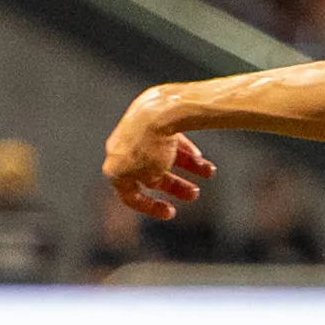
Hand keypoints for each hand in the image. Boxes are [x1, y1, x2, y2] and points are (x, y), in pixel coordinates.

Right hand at [103, 89, 217, 220]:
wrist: (158, 111)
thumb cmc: (151, 147)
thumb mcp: (150, 175)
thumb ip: (150, 181)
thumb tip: (154, 178)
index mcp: (114, 167)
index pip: (129, 194)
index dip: (150, 207)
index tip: (171, 213)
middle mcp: (121, 149)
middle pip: (151, 174)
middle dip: (176, 185)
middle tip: (195, 194)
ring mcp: (136, 133)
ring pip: (163, 155)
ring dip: (187, 167)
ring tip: (209, 171)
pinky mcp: (150, 119)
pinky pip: (168, 139)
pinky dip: (183, 149)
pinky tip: (201, 157)